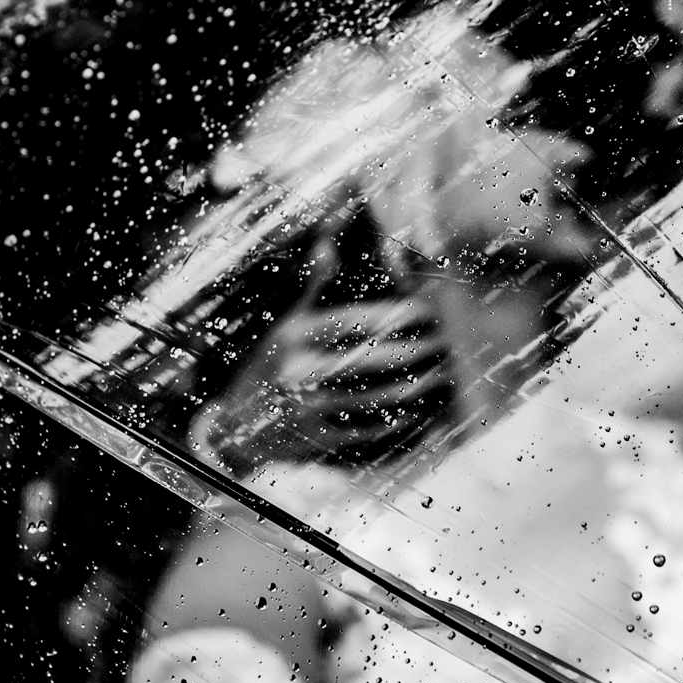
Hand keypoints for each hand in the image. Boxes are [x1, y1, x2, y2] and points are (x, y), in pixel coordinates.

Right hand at [190, 278, 448, 475]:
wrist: (236, 427)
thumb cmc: (271, 365)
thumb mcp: (285, 323)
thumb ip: (312, 287)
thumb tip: (327, 244)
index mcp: (295, 336)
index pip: (354, 322)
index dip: (395, 316)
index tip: (427, 313)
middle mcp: (301, 370)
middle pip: (372, 359)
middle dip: (415, 352)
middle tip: (445, 343)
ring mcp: (310, 408)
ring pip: (377, 396)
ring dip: (416, 387)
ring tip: (443, 374)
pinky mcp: (321, 438)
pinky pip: (369, 428)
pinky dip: (399, 419)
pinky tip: (423, 409)